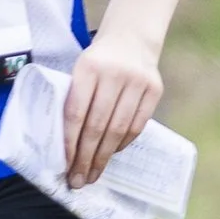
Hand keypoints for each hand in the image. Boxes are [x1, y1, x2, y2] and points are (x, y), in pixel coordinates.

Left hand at [61, 29, 161, 190]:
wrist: (131, 38)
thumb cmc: (98, 62)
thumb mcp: (79, 71)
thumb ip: (74, 101)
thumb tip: (66, 147)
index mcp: (87, 68)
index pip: (76, 113)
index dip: (70, 143)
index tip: (65, 166)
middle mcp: (113, 74)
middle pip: (97, 126)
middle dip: (86, 158)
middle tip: (78, 180)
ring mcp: (137, 82)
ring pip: (118, 129)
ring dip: (104, 157)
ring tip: (93, 174)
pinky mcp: (154, 89)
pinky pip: (137, 126)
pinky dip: (123, 144)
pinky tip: (112, 154)